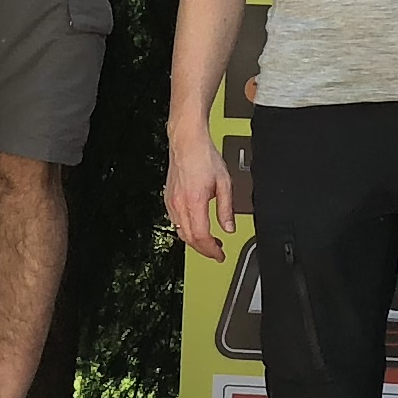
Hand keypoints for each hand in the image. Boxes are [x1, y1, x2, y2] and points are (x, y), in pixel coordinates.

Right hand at [166, 134, 234, 260]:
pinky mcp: (168, 199)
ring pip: (180, 232)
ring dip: (195, 242)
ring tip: (209, 242)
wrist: (187, 142)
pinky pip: (175, 222)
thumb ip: (227, 209)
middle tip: (217, 252)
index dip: (212, 250)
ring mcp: (171, 202)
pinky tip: (195, 228)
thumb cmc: (204, 157)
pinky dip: (185, 231)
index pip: (201, 236)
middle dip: (204, 250)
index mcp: (195, 201)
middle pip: (189, 239)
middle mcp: (180, 204)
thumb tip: (229, 228)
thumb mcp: (225, 183)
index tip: (220, 255)